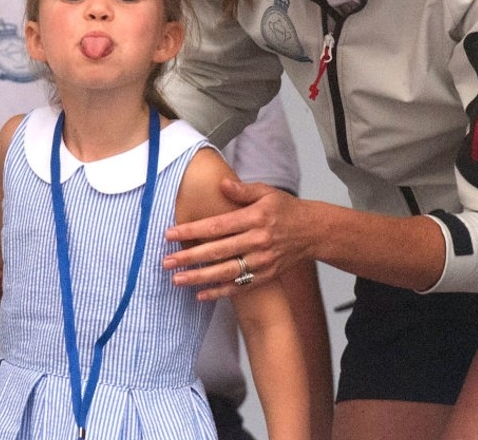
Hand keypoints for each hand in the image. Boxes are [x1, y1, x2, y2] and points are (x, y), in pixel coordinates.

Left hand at [163, 179, 309, 299]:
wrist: (311, 232)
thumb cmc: (284, 209)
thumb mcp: (267, 192)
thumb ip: (243, 190)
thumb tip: (222, 184)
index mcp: (255, 218)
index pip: (217, 226)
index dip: (192, 230)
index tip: (170, 233)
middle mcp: (258, 241)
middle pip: (218, 251)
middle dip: (189, 257)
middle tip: (166, 261)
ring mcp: (262, 261)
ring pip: (226, 272)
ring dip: (199, 277)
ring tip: (176, 279)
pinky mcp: (266, 275)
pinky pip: (239, 286)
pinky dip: (219, 292)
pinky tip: (199, 294)